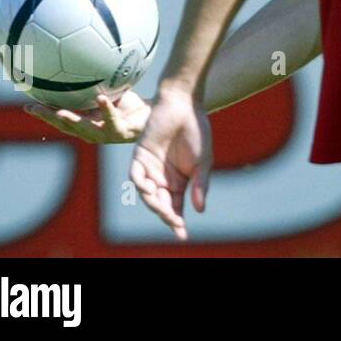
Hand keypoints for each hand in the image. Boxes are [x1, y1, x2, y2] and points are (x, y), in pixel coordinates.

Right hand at [25, 91, 150, 143]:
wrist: (152, 114)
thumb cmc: (128, 103)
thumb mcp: (108, 90)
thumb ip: (93, 82)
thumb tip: (81, 57)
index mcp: (85, 121)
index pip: (60, 118)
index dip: (43, 113)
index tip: (26, 104)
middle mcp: (92, 130)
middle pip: (65, 125)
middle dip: (47, 118)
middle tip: (32, 108)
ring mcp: (105, 134)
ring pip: (84, 129)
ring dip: (71, 120)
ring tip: (58, 112)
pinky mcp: (121, 133)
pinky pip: (112, 121)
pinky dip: (106, 110)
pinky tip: (101, 99)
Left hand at [129, 84, 211, 240]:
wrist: (185, 105)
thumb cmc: (198, 130)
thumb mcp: (204, 161)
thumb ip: (201, 184)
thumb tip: (200, 210)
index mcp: (180, 181)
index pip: (176, 207)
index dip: (178, 221)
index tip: (182, 235)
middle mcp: (163, 177)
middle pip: (161, 204)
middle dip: (166, 215)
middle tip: (174, 222)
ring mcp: (150, 167)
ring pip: (147, 194)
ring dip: (154, 203)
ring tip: (164, 208)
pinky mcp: (140, 155)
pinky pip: (136, 176)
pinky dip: (141, 185)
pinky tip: (152, 189)